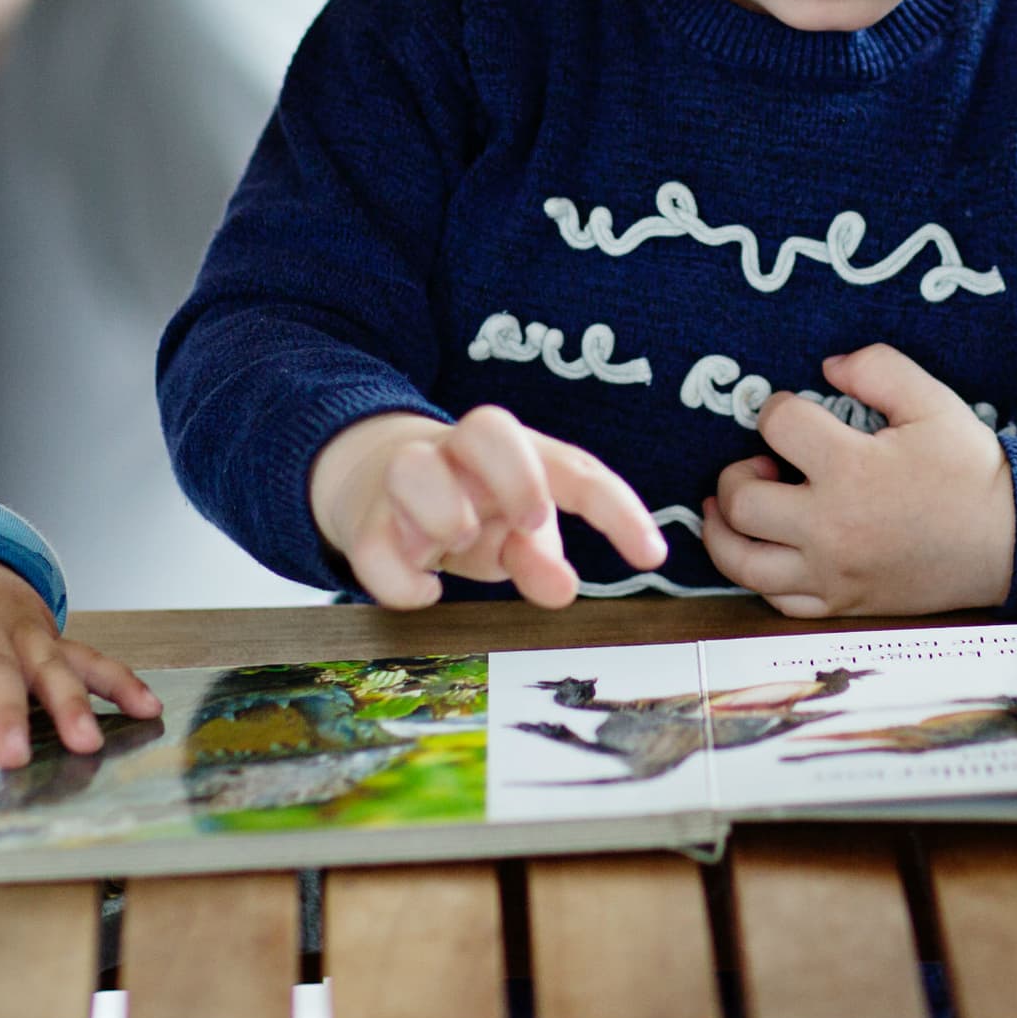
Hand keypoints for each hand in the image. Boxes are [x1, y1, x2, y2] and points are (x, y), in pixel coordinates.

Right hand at [309, 406, 667, 607]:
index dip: (617, 509)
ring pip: (414, 468)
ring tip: (459, 546)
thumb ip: (538, 558)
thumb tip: (563, 590)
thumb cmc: (465, 504)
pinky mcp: (364, 523)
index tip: (652, 555)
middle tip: (532, 525)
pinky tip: (426, 591)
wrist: (372, 477)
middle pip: (490, 425)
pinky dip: (402, 581)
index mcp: (514, 453)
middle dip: (519, 478)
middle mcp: (460, 454)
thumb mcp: (510, 531)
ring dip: (445, 515)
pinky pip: (374, 547)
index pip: (575, 469)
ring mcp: (406, 480)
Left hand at [703, 344, 1013, 617]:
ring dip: (724, 529)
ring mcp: (832, 573)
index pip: (778, 425)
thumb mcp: (932, 401)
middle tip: (762, 463)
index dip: (778, 408)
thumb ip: (877, 368)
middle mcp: (831, 527)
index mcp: (852, 469)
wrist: (1011, 541)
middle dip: (736, 473)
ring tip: (734, 507)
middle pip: (740, 500)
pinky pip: (775, 599)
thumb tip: (827, 366)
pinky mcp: (842, 604)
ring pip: (741, 560)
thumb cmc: (970, 470)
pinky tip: (767, 549)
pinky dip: (759, 573)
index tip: (795, 412)